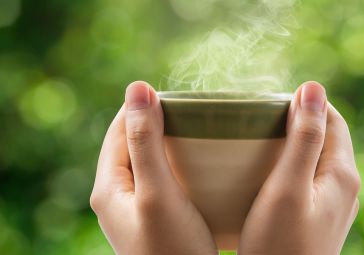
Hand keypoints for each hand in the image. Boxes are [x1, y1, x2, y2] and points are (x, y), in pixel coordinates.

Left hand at [90, 81, 216, 254]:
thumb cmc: (172, 248)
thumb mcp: (157, 191)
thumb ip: (145, 141)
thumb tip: (137, 88)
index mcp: (108, 186)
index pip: (119, 130)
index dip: (143, 107)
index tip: (176, 95)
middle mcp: (117, 195)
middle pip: (133, 144)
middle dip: (158, 124)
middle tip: (192, 113)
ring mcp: (137, 207)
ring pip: (149, 161)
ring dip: (169, 143)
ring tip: (197, 133)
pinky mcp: (155, 216)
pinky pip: (162, 179)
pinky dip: (177, 164)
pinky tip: (198, 164)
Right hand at [238, 82, 359, 254]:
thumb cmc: (278, 244)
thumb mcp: (288, 186)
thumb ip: (304, 137)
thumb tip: (313, 88)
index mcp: (342, 174)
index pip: (333, 120)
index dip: (306, 103)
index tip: (272, 101)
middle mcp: (344, 187)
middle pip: (325, 138)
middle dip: (297, 121)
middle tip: (261, 119)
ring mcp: (332, 204)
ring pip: (315, 159)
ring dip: (292, 143)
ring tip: (260, 141)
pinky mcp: (317, 217)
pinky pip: (308, 179)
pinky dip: (290, 166)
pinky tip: (267, 173)